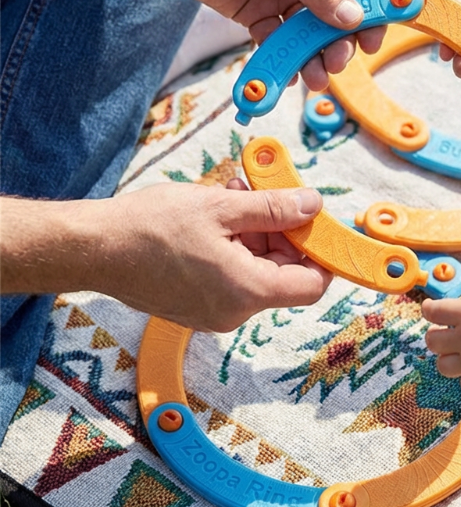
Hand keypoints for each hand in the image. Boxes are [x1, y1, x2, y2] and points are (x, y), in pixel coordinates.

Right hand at [93, 179, 332, 330]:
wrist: (91, 249)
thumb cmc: (151, 227)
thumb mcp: (222, 207)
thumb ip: (274, 208)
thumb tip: (313, 205)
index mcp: (248, 291)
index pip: (312, 285)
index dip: (321, 254)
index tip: (316, 222)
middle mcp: (235, 312)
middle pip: (283, 274)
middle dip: (282, 231)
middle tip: (266, 193)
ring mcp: (213, 312)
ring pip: (256, 270)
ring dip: (255, 232)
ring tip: (235, 194)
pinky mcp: (195, 306)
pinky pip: (231, 276)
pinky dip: (234, 245)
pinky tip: (217, 214)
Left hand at [157, 0, 385, 89]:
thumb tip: (354, 19)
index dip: (373, 13)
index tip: (372, 43)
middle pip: (340, 17)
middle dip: (340, 43)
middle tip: (335, 63)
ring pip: (311, 34)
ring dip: (314, 57)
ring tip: (314, 79)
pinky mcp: (261, 13)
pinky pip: (280, 41)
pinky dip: (284, 58)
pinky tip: (286, 74)